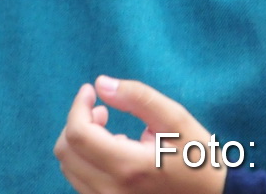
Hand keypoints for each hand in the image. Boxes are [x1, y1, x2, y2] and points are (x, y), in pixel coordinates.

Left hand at [55, 76, 226, 193]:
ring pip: (70, 169)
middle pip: (66, 152)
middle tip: (103, 112)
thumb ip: (139, 98)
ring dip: (82, 144)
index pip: (77, 134)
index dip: (77, 106)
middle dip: (78, 123)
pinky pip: (82, 183)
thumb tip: (100, 83)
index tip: (90, 91)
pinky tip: (115, 154)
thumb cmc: (199, 159)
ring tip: (113, 134)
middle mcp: (113, 192)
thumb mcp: (177, 121)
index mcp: (129, 168)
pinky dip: (88, 163)